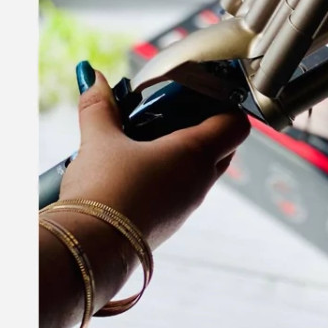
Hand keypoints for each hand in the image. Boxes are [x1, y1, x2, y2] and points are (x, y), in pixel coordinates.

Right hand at [59, 67, 249, 248]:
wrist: (90, 250)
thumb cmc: (104, 191)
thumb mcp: (99, 140)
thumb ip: (99, 105)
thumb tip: (93, 76)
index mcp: (196, 153)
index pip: (237, 125)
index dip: (227, 106)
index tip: (204, 95)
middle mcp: (201, 180)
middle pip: (223, 147)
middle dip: (205, 126)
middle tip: (172, 112)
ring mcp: (189, 205)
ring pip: (203, 170)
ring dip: (186, 153)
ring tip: (149, 138)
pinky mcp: (173, 222)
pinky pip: (184, 191)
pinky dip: (171, 175)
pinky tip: (138, 169)